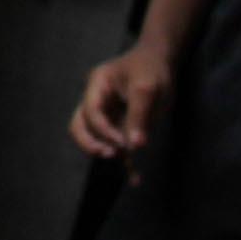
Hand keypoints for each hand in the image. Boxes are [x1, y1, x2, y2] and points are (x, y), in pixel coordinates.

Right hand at [72, 46, 174, 179]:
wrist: (161, 62)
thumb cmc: (152, 69)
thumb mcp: (148, 88)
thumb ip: (139, 115)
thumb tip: (135, 145)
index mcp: (97, 85)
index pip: (91, 112)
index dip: (104, 130)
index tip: (123, 143)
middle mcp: (96, 100)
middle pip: (80, 125)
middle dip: (92, 143)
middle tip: (111, 154)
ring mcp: (106, 113)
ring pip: (92, 137)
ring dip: (104, 151)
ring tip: (124, 165)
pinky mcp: (119, 125)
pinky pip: (115, 145)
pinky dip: (125, 162)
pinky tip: (135, 177)